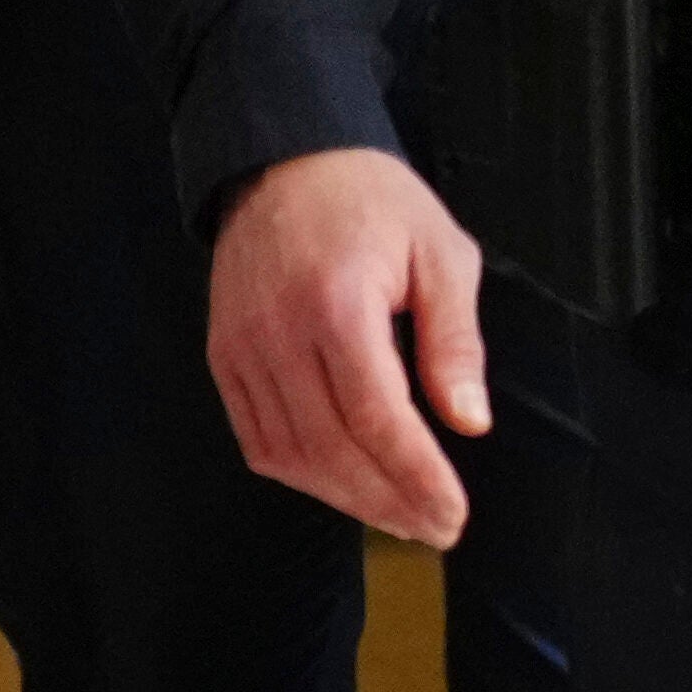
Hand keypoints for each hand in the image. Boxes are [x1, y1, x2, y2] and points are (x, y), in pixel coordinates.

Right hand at [207, 148, 489, 547]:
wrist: (284, 163)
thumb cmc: (375, 204)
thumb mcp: (442, 254)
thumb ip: (455, 342)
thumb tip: (469, 422)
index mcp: (337, 306)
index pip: (377, 418)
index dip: (416, 476)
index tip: (454, 513)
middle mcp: (277, 335)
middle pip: (331, 447)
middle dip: (388, 500)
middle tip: (438, 529)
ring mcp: (240, 349)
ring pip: (289, 453)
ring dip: (346, 497)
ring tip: (401, 518)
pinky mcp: (222, 356)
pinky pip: (256, 436)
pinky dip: (301, 472)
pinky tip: (345, 486)